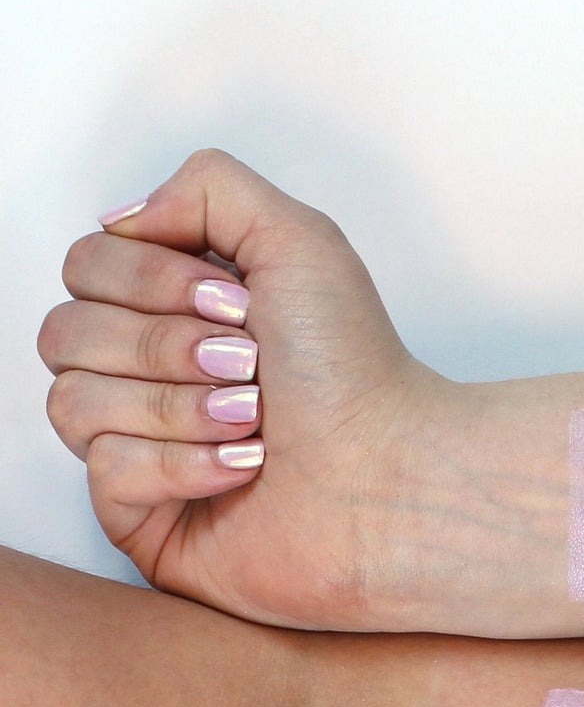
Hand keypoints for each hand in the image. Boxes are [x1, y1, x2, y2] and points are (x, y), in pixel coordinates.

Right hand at [39, 150, 431, 627]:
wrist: (396, 476)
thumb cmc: (358, 374)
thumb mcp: (297, 238)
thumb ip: (207, 186)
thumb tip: (125, 217)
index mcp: (175, 313)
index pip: (84, 268)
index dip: (151, 280)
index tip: (239, 306)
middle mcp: (152, 379)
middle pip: (64, 332)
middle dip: (164, 343)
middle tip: (250, 366)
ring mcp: (142, 451)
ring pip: (72, 402)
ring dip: (177, 406)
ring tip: (254, 422)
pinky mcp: (145, 520)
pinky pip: (105, 471)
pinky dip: (180, 465)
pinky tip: (244, 471)